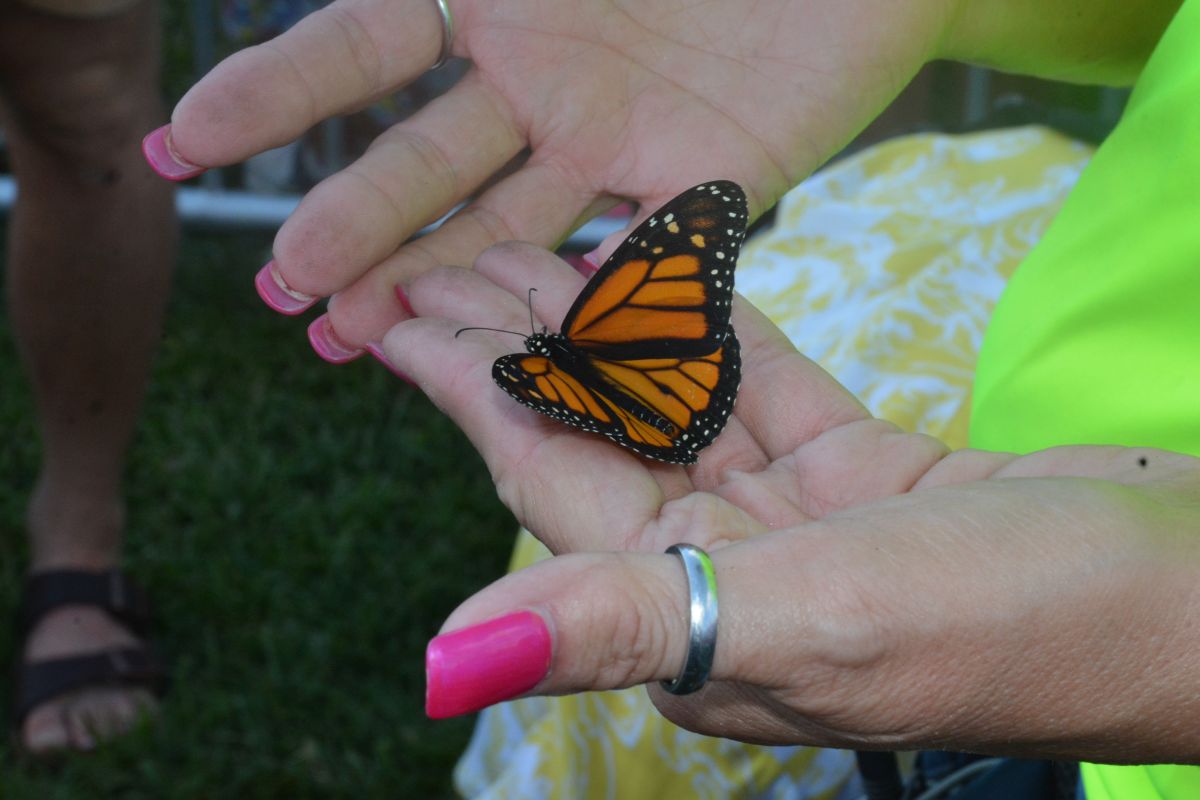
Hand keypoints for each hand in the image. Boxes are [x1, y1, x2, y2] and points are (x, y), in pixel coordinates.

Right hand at [162, 0, 950, 347]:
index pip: (362, 47)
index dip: (276, 93)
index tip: (185, 141)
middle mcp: (541, 81)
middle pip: (424, 162)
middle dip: (351, 221)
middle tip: (283, 284)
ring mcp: (616, 142)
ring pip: (502, 227)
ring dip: (427, 283)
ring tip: (348, 340)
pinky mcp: (704, 185)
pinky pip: (639, 251)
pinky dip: (586, 303)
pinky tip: (517, 353)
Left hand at [387, 242, 1199, 763]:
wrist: (1189, 597)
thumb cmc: (1014, 621)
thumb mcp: (810, 619)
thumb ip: (623, 626)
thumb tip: (446, 666)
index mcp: (692, 619)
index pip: (548, 486)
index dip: (467, 394)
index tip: (392, 315)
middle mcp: (729, 576)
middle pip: (597, 438)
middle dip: (519, 348)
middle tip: (445, 257)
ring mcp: (799, 525)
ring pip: (673, 406)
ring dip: (604, 331)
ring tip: (533, 252)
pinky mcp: (865, 478)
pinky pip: (769, 389)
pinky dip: (717, 334)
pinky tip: (663, 285)